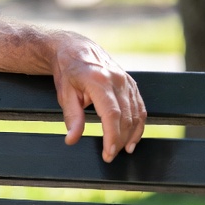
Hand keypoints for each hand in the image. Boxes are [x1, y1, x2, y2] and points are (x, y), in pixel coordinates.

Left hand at [52, 35, 146, 161]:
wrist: (75, 49)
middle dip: (119, 140)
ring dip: (131, 135)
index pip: (112, 115)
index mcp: (99, 81)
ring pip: (136, 114)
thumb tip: (72, 140)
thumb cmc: (67, 71)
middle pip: (126, 117)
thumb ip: (71, 118)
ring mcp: (126, 81)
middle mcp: (117, 80)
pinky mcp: (131, 83)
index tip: (108, 153)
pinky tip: (132, 138)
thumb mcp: (64, 94)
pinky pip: (139, 107)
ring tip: (121, 151)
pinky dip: (139, 124)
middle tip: (110, 156)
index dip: (112, 137)